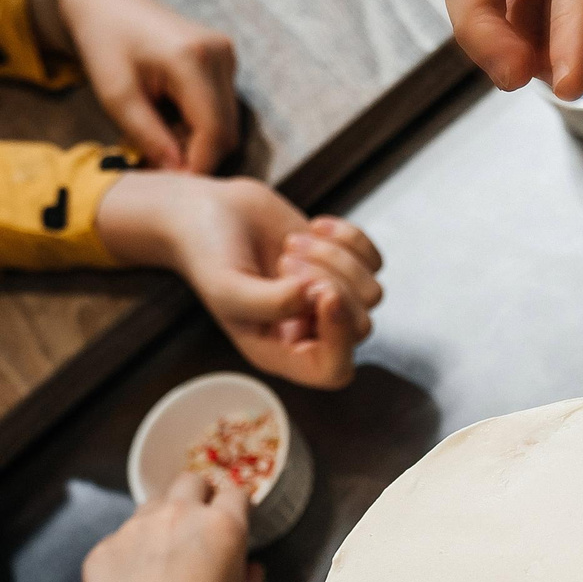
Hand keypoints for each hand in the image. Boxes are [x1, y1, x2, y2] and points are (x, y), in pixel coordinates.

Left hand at [57, 0, 241, 173]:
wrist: (107, 3)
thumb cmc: (105, 45)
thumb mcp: (117, 97)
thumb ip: (149, 138)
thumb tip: (177, 175)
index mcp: (192, 59)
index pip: (213, 132)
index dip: (197, 166)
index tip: (170, 185)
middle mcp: (219, 54)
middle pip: (226, 131)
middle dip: (196, 156)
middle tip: (157, 161)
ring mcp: (227, 54)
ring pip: (227, 123)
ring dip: (198, 142)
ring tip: (159, 136)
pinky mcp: (225, 58)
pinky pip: (223, 108)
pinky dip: (200, 124)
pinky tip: (169, 118)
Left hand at [80, 472, 262, 581]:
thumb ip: (251, 580)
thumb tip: (249, 569)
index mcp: (222, 527)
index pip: (235, 494)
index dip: (237, 506)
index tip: (236, 518)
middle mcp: (177, 516)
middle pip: (190, 482)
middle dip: (198, 495)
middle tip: (199, 523)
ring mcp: (135, 529)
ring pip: (152, 506)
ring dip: (162, 519)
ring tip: (163, 555)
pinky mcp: (104, 549)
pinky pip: (120, 540)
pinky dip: (130, 554)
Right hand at [98, 174, 382, 389]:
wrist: (209, 211)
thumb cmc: (209, 255)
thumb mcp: (227, 287)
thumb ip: (270, 304)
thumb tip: (316, 297)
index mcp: (281, 352)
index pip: (334, 370)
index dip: (339, 337)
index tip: (322, 293)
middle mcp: (310, 330)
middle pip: (359, 325)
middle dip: (328, 283)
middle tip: (284, 259)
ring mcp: (329, 298)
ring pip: (371, 292)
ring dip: (335, 258)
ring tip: (291, 244)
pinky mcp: (341, 265)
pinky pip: (374, 260)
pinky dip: (348, 237)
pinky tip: (313, 227)